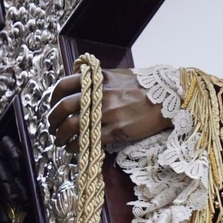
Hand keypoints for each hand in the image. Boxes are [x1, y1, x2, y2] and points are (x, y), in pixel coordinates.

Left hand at [47, 67, 168, 149]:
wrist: (170, 96)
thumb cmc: (144, 86)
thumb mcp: (118, 75)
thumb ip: (97, 80)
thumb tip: (79, 83)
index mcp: (97, 79)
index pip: (63, 85)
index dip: (53, 98)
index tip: (52, 106)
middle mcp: (99, 94)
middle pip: (63, 108)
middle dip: (53, 120)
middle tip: (52, 128)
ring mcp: (107, 113)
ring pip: (72, 126)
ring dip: (61, 136)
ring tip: (60, 141)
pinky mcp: (116, 130)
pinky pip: (88, 140)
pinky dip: (75, 146)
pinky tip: (73, 148)